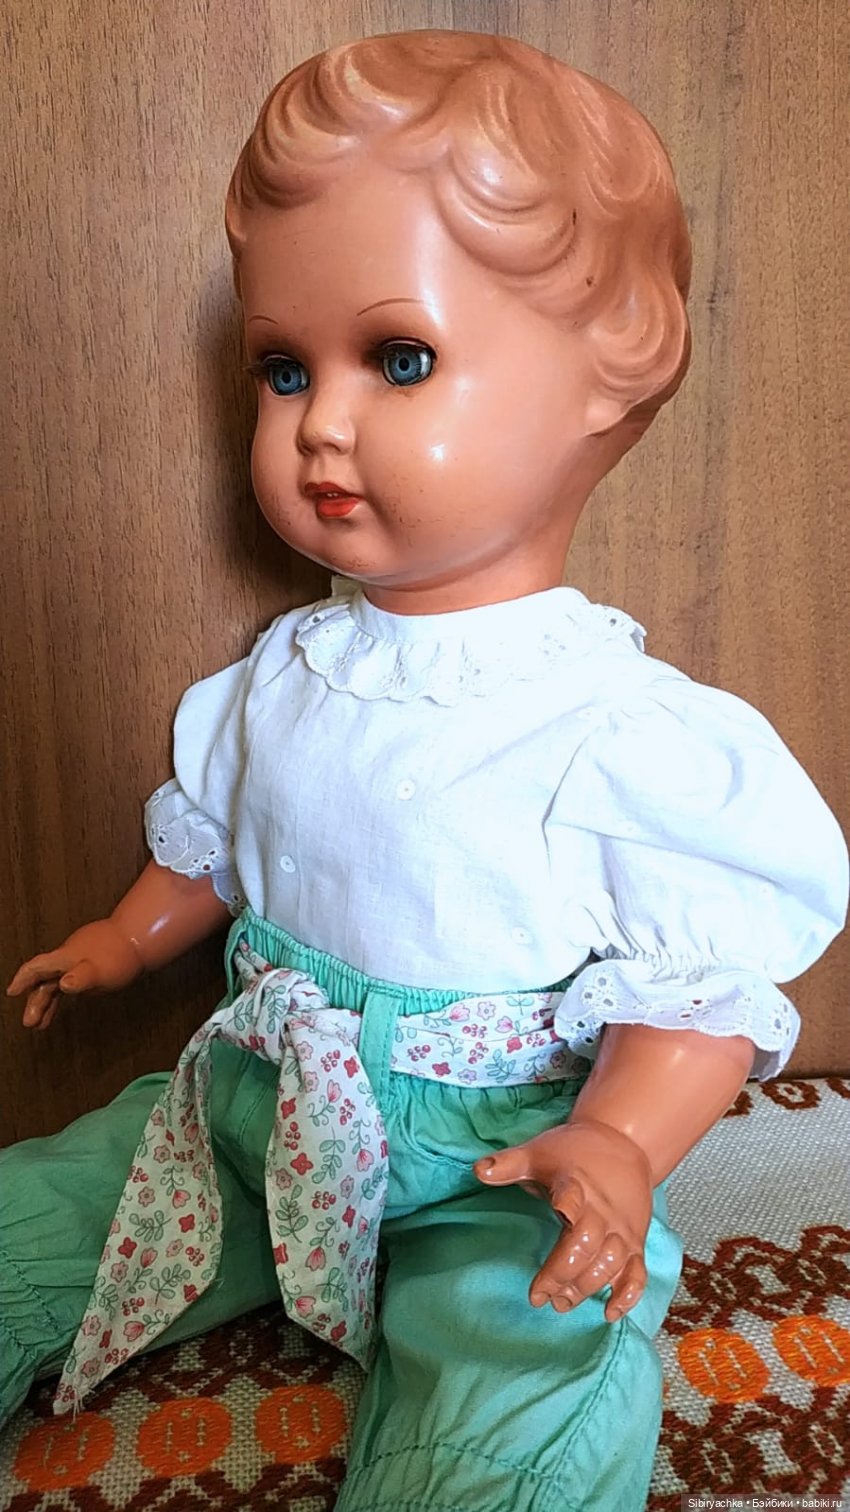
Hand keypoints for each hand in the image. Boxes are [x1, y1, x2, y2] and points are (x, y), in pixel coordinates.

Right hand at [7, 919, 144, 1028]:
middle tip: (30, 1022)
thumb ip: (81, 979)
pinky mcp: (89, 964)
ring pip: (55, 982)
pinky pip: (69, 981)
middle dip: (35, 1001)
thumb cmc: (120, 954)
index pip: (36, 968)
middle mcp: (67, 958)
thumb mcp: (100, 971)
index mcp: (65, 958)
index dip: (22, 979)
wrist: (140, 938)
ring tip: (41, 1023)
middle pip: (43, 980)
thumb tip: (63, 985)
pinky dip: (62, 994)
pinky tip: (62, 1004)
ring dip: (47, 1002)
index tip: (11, 992)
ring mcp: (78, 961)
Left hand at [474, 1117, 652, 1320]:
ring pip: (611, 1263)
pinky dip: (627, 1295)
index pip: (574, 1197)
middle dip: (564, 1273)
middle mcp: (603, 1211)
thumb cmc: (573, 1153)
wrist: (623, 1144)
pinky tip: (609, 1312)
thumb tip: (478, 1170)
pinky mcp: (635, 1243)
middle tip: (542, 1296)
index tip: (557, 1213)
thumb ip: (509, 1164)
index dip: (568, 1205)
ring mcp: (622, 1230)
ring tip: (561, 1303)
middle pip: (587, 1245)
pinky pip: (637, 1272)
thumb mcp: (538, 1153)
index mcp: (577, 1185)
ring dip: (587, 1287)